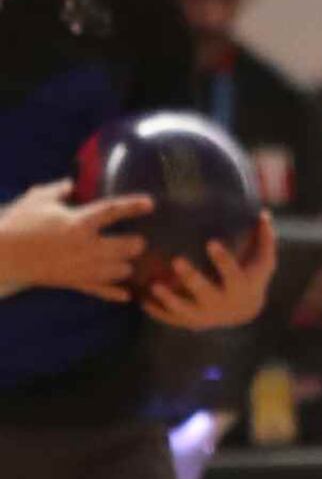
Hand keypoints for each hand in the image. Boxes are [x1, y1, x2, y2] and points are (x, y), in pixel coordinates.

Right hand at [0, 180, 151, 301]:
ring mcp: (84, 267)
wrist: (3, 253)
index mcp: (79, 222)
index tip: (150, 204)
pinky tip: (128, 295)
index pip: (113, 211)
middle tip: (139, 240)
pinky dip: (116, 293)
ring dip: (127, 265)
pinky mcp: (75, 282)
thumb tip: (73, 184)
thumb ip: (59, 189)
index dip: (133, 206)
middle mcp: (87, 246)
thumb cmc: (19, 222)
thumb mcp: (38, 198)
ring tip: (128, 261)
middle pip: (126, 247)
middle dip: (136, 243)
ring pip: (120, 271)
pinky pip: (102, 291)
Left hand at [143, 214, 277, 331]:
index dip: (223, 260)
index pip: (233, 273)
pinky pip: (171, 318)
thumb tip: (264, 214)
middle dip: (192, 278)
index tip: (211, 243)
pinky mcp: (190, 322)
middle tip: (177, 260)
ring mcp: (205, 315)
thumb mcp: (261, 262)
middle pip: (206, 292)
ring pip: (185, 309)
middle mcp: (223, 303)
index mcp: (240, 287)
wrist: (243, 312)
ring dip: (169, 299)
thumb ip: (264, 239)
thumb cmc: (250, 277)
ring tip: (154, 285)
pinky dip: (157, 311)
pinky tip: (143, 300)